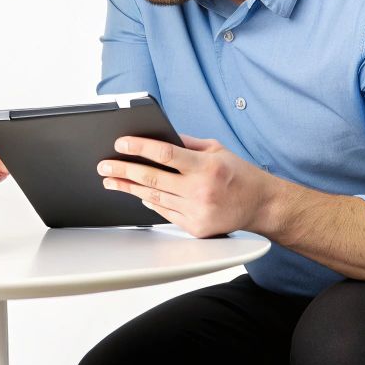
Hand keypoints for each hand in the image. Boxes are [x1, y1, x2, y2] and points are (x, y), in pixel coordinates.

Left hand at [97, 134, 275, 237]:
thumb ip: (187, 143)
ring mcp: (197, 212)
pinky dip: (149, 202)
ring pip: (154, 198)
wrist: (260, 205)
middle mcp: (201, 190)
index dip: (140, 148)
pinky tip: (137, 194)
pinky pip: (165, 213)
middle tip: (104, 165)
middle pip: (153, 178)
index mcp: (206, 167)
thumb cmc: (238, 173)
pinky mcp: (196, 228)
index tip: (120, 144)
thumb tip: (157, 136)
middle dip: (123, 170)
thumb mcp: (217, 149)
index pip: (166, 154)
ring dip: (129, 188)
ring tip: (111, 180)